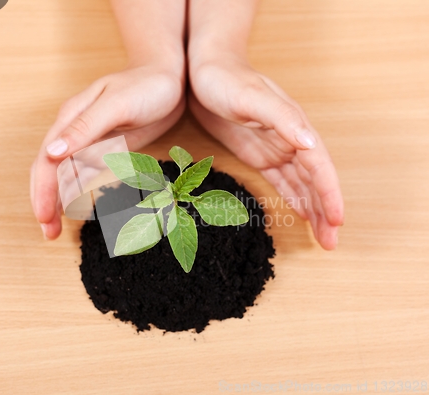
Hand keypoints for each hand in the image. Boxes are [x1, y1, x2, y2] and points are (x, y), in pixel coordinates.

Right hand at [31, 65, 184, 239]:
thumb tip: (50, 153)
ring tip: (56, 228)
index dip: (42, 191)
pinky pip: (85, 172)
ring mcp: (90, 139)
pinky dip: (77, 190)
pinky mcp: (106, 146)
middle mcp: (75, 130)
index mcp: (71, 119)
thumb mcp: (116, 105)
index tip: (44, 219)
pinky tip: (76, 205)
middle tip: (48, 233)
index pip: (46, 161)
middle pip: (50, 170)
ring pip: (65, 174)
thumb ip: (84, 128)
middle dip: (45, 202)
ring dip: (58, 200)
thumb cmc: (145, 85)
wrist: (169, 77)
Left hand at [188, 58, 343, 248]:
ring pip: (301, 184)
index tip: (337, 221)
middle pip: (315, 181)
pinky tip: (302, 213)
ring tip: (322, 237)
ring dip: (313, 210)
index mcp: (295, 127)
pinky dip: (294, 197)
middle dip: (326, 211)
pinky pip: (281, 180)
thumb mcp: (252, 98)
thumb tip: (310, 143)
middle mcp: (290, 140)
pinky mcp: (259, 154)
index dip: (330, 194)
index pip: (319, 166)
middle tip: (331, 243)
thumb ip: (281, 119)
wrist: (205, 72)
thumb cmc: (228, 80)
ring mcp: (276, 148)